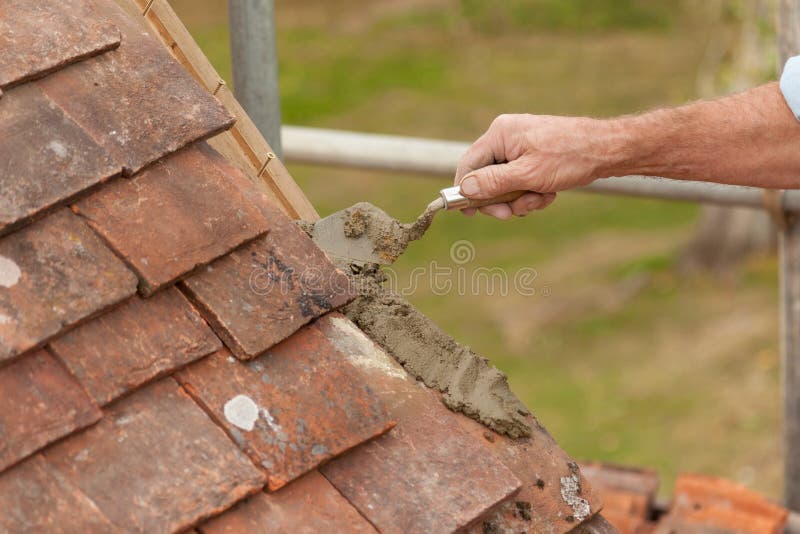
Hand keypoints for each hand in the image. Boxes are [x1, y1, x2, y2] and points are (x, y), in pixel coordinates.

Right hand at [454, 114, 612, 218]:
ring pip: (504, 184)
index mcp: (500, 133)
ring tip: (540, 198)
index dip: (465, 190)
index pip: (469, 164)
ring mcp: (519, 147)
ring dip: (520, 199)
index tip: (468, 213)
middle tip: (511, 214)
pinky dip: (531, 193)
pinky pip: (519, 181)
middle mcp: (506, 137)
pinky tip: (547, 193)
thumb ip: (493, 183)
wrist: (607, 150)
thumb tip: (465, 189)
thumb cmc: (569, 157)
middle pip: (485, 177)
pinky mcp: (532, 156)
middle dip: (501, 199)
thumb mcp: (527, 175)